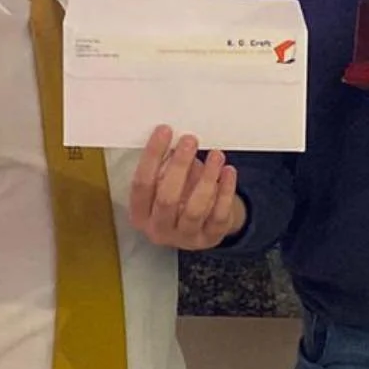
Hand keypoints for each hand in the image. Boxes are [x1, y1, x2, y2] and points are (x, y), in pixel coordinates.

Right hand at [129, 125, 246, 249]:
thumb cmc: (177, 197)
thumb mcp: (165, 183)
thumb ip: (166, 165)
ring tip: (216, 155)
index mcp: (140, 214)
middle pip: (166, 198)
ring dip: (207, 178)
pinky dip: (226, 191)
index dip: (152, 156)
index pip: (141, 184)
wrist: (199, 227)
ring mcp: (185, 237)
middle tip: (190, 141)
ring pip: (195, 209)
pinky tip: (228, 171)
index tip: (164, 131)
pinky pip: (219, 214)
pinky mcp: (210, 238)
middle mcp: (159, 230)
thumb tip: (174, 138)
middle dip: (179, 166)